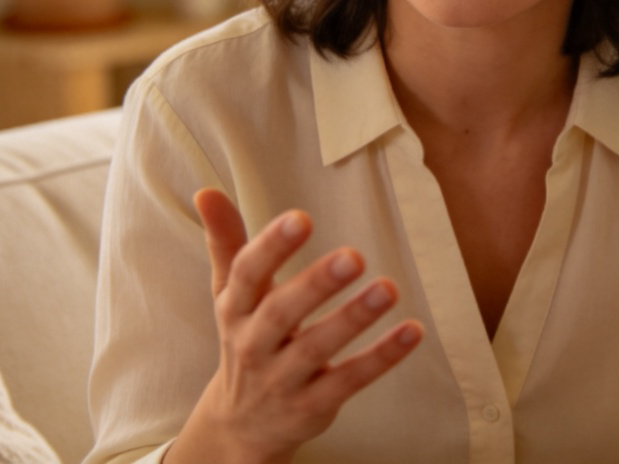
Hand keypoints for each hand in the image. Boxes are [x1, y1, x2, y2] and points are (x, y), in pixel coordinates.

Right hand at [166, 189, 422, 463]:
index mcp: (234, 309)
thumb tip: (206, 191)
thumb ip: (225, 240)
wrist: (239, 426)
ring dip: (354, 318)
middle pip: (282, 313)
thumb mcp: (230, 292)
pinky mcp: (313, 406)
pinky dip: (382, 357)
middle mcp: (253, 345)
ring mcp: (282, 379)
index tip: (301, 217)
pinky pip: (349, 381)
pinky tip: (412, 330)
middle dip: (316, 284)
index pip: (247, 274)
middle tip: (354, 256)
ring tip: (389, 288)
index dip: (272, 245)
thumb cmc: (245, 336)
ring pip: (317, 349)